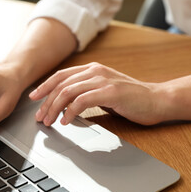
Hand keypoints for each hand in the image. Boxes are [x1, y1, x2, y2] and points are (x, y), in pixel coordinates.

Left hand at [29, 62, 165, 125]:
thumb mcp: (103, 91)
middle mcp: (95, 71)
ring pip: (67, 92)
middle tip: (40, 117)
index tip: (33, 98)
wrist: (157, 100)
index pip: (61, 76)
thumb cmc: (129, 99)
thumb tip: (63, 105)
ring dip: (54, 108)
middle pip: (61, 85)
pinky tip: (66, 121)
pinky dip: (70, 112)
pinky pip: (81, 101)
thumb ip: (85, 93)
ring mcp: (102, 80)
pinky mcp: (110, 92)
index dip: (44, 86)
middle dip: (46, 102)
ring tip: (49, 122)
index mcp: (92, 69)